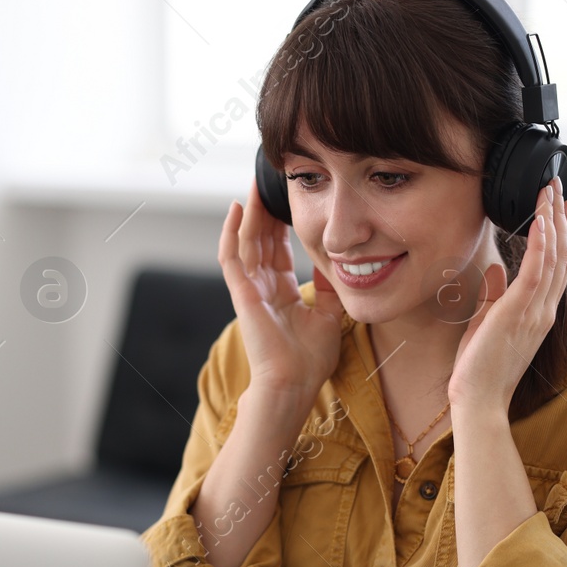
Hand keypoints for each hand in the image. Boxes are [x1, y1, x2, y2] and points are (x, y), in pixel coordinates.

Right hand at [218, 177, 345, 406]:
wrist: (295, 384)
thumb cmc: (310, 359)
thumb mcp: (330, 314)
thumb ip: (329, 286)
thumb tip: (334, 260)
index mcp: (280, 293)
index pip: (277, 249)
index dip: (281, 224)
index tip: (289, 199)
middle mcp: (261, 288)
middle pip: (260, 239)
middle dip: (264, 210)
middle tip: (270, 181)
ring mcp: (249, 290)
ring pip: (245, 242)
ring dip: (249, 213)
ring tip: (255, 186)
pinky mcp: (241, 293)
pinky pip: (232, 257)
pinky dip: (232, 232)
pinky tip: (238, 208)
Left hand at [448, 177, 566, 411]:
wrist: (478, 401)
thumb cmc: (479, 369)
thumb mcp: (486, 324)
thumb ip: (494, 295)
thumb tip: (497, 268)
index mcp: (537, 312)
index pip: (554, 265)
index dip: (559, 233)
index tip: (559, 207)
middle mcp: (543, 309)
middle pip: (560, 254)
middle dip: (559, 217)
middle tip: (557, 186)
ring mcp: (535, 311)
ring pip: (551, 256)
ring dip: (552, 220)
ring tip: (549, 191)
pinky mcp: (519, 312)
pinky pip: (535, 271)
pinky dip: (540, 243)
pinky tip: (540, 221)